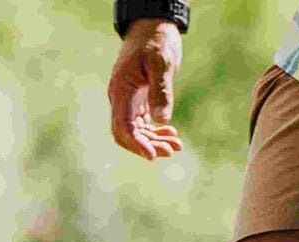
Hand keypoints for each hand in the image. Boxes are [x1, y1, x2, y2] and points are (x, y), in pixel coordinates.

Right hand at [107, 19, 185, 161]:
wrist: (152, 27)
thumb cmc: (156, 41)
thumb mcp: (161, 63)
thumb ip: (161, 91)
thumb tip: (161, 121)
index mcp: (121, 91)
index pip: (123, 127)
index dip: (137, 144)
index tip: (153, 156)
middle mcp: (120, 98)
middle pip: (128, 134)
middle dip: (148, 146)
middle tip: (173, 150)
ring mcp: (128, 100)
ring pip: (137, 131)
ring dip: (155, 141)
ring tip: (177, 145)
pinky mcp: (138, 100)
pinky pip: (144, 123)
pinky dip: (156, 131)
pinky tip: (172, 133)